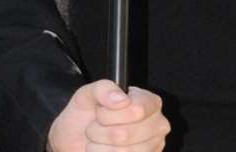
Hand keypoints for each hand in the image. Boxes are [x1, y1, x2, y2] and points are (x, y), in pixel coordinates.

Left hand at [46, 79, 169, 151]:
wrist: (78, 139)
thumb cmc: (87, 116)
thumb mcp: (88, 94)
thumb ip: (103, 89)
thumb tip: (121, 99)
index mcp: (149, 102)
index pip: (136, 110)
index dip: (110, 114)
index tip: (99, 113)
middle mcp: (157, 124)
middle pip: (125, 134)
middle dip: (99, 132)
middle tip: (95, 127)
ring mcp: (152, 146)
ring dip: (99, 147)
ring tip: (97, 140)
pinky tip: (103, 150)